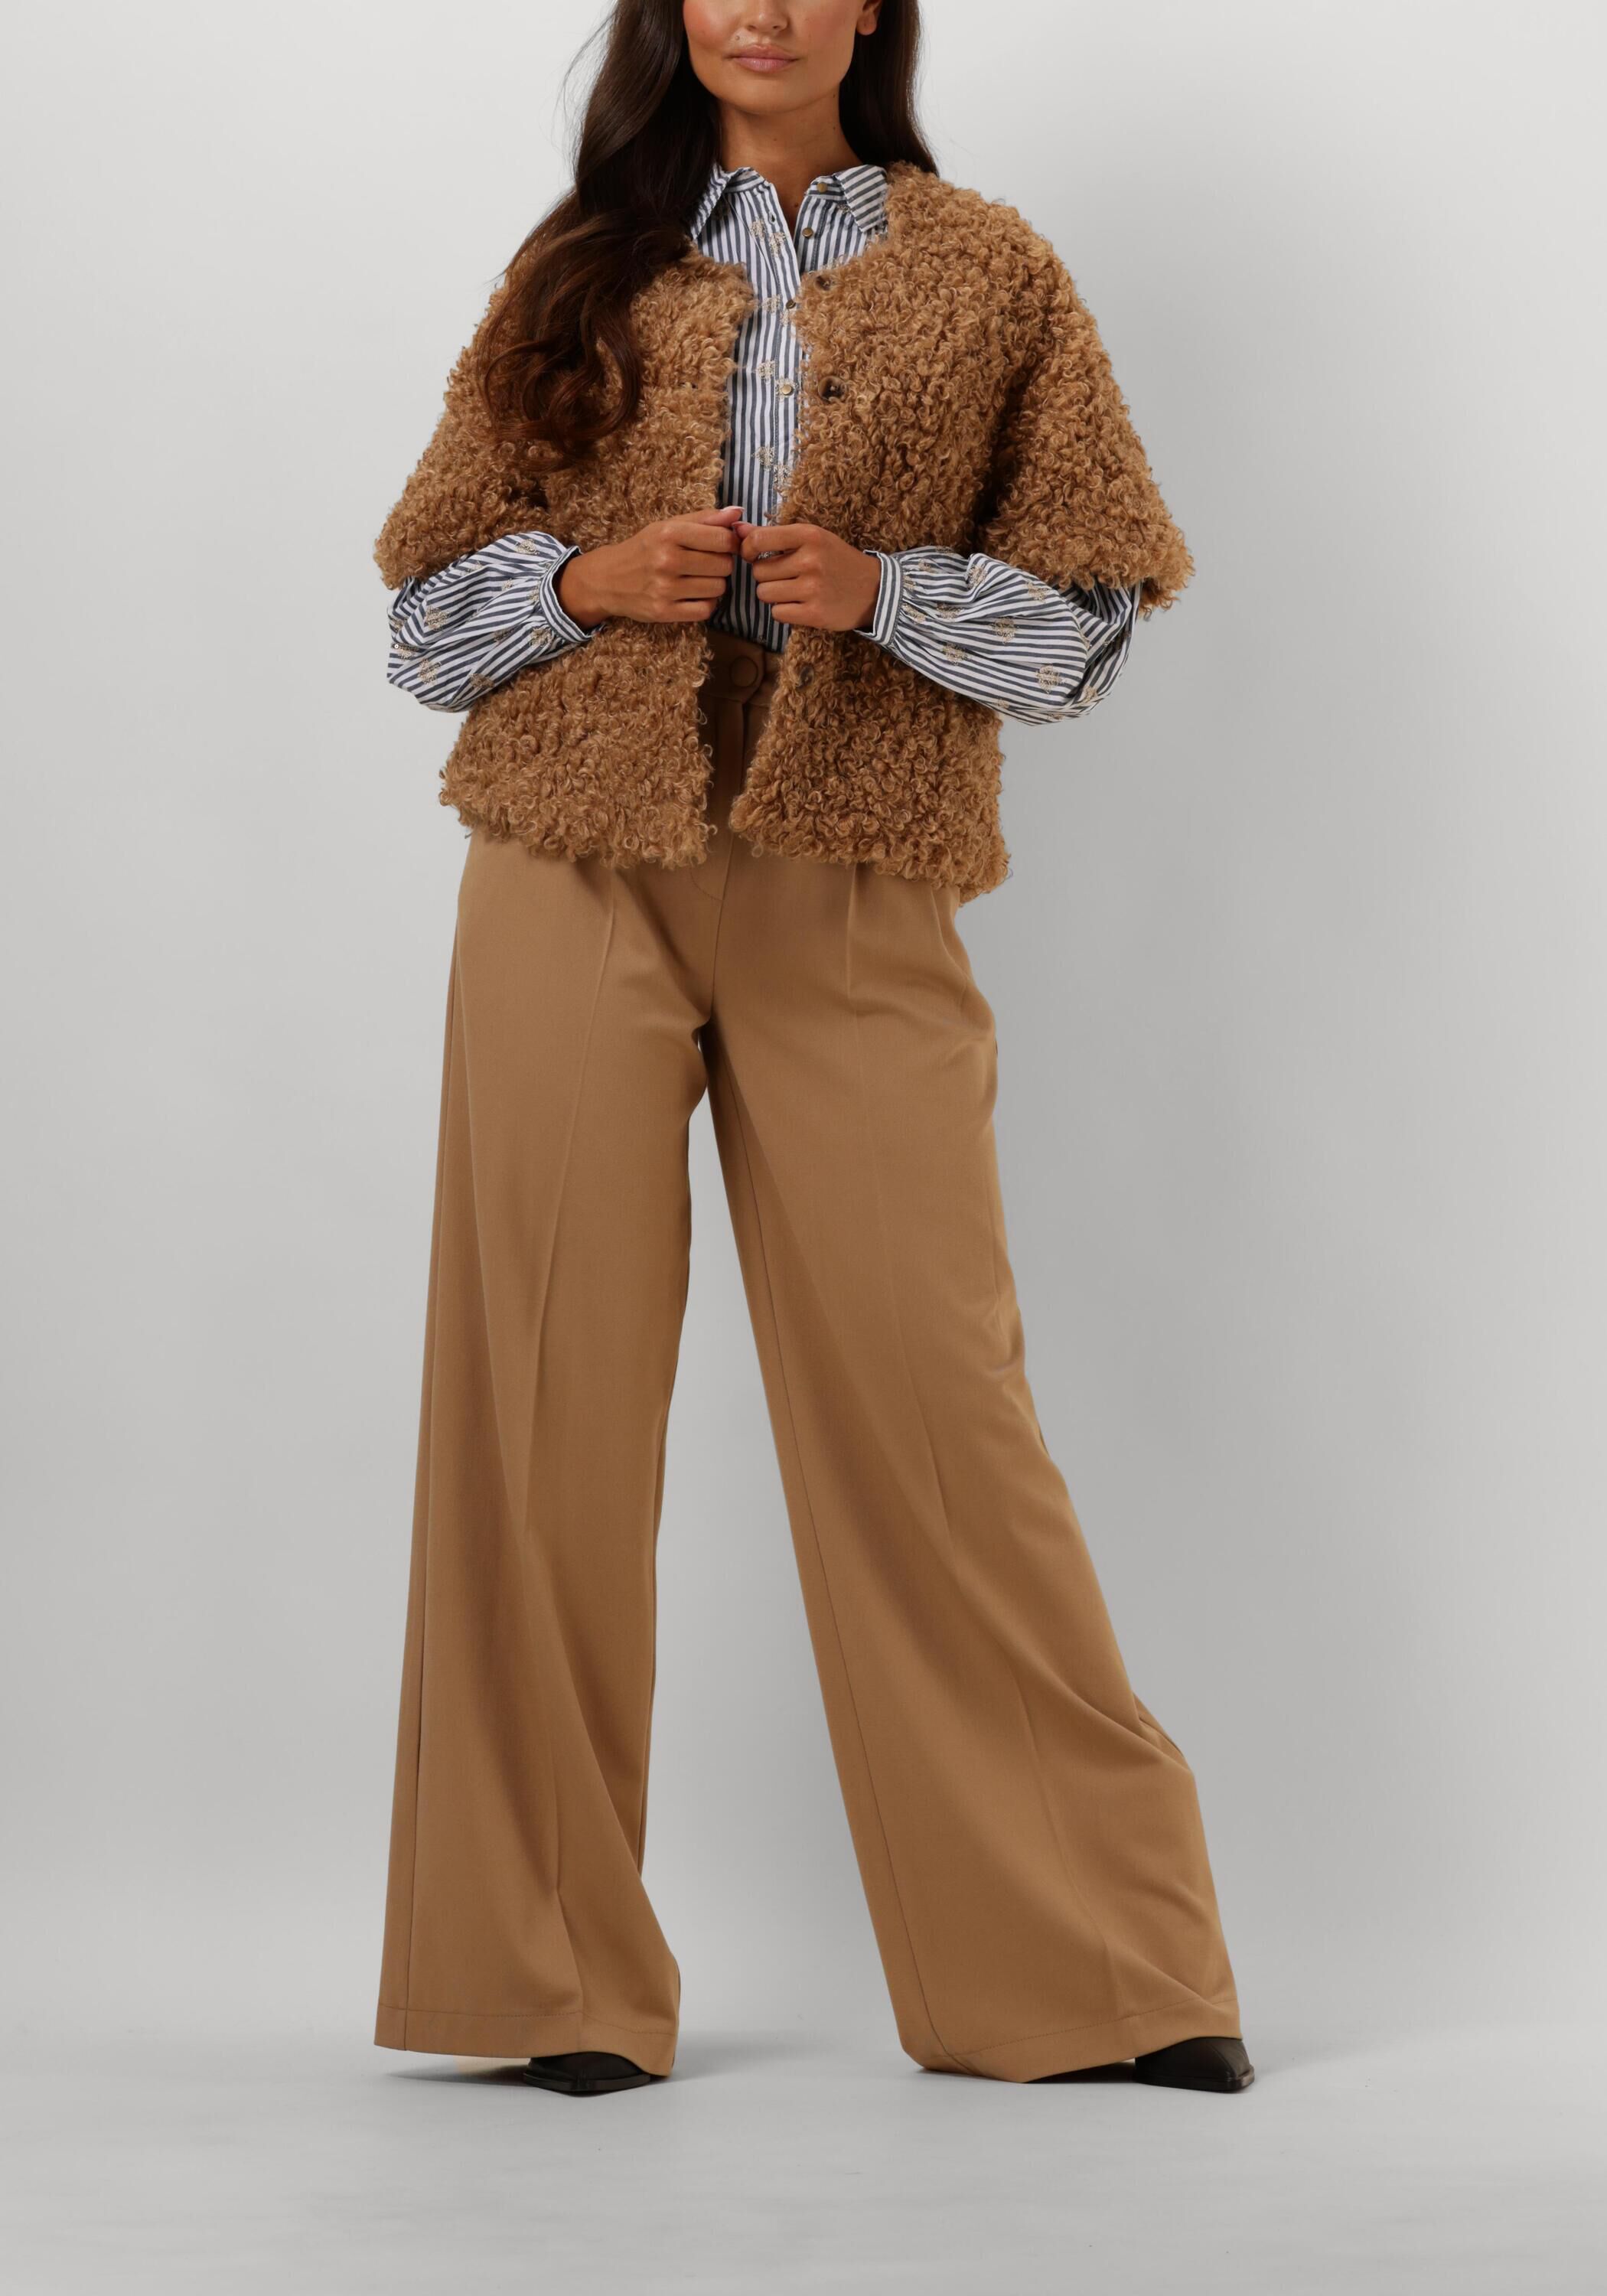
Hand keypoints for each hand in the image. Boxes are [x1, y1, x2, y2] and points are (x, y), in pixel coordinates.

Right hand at [557, 505, 744, 628]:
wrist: (608, 579)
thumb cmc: (645, 549)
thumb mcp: (669, 526)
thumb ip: (705, 519)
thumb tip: (738, 512)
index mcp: (669, 534)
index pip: (723, 540)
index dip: (730, 544)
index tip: (722, 546)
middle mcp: (667, 560)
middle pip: (724, 566)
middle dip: (721, 564)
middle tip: (706, 563)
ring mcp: (665, 589)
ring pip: (719, 589)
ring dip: (715, 585)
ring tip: (698, 579)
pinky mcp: (664, 612)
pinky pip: (706, 610)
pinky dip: (707, 603)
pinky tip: (695, 595)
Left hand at [736, 520, 881, 632]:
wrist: (874, 590)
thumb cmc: (836, 561)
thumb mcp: (811, 539)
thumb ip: (773, 535)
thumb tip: (736, 529)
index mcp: (809, 535)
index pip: (758, 540)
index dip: (749, 550)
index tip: (754, 555)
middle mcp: (811, 560)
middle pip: (759, 572)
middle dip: (766, 576)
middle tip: (786, 576)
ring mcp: (813, 588)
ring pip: (765, 594)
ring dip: (773, 595)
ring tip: (793, 591)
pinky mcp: (815, 614)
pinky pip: (778, 613)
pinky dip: (784, 611)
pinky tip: (800, 605)